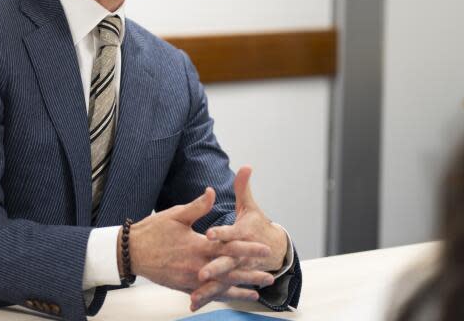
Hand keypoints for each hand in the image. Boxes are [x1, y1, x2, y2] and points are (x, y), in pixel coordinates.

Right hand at [126, 188, 274, 306]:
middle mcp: (196, 265)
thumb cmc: (152, 231)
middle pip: (229, 272)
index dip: (248, 248)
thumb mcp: (175, 214)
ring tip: (258, 292)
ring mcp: (190, 278)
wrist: (131, 252)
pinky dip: (222, 295)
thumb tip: (212, 192)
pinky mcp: (183, 286)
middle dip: (251, 274)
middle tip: (270, 276)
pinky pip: (207, 293)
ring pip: (220, 286)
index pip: (228, 247)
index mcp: (196, 245)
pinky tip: (233, 296)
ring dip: (240, 288)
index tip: (264, 249)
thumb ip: (197, 206)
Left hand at [190, 166, 288, 309]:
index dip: (221, 233)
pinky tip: (194, 302)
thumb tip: (247, 166)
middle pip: (227, 261)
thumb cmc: (256, 224)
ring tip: (196, 294)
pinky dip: (208, 296)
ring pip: (223, 280)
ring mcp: (236, 269)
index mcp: (242, 234)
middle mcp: (240, 254)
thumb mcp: (249, 206)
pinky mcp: (231, 278)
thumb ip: (244, 187)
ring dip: (210, 288)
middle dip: (216, 267)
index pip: (231, 234)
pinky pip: (220, 290)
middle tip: (203, 272)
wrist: (274, 249)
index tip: (210, 233)